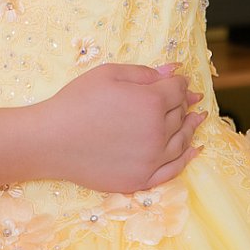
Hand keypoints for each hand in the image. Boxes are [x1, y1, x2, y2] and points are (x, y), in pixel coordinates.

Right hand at [38, 62, 204, 192]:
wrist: (52, 140)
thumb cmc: (77, 101)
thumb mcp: (108, 74)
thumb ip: (144, 72)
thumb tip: (174, 71)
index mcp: (151, 102)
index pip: (177, 90)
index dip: (180, 83)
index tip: (179, 81)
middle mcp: (158, 132)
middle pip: (180, 114)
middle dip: (185, 104)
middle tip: (190, 99)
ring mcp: (152, 159)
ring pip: (182, 141)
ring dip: (191, 128)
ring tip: (198, 120)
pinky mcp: (142, 178)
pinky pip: (174, 169)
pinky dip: (188, 157)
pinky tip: (195, 149)